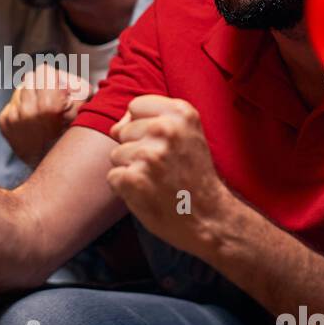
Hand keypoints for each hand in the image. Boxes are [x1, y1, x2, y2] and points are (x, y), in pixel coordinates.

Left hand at [0, 64, 91, 166]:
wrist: (56, 168)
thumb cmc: (75, 133)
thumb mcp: (86, 108)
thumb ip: (75, 86)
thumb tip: (60, 79)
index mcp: (48, 105)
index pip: (43, 71)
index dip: (54, 79)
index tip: (59, 92)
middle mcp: (26, 111)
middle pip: (30, 78)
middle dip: (41, 87)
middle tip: (50, 104)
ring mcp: (13, 118)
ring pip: (20, 90)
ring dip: (30, 98)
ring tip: (41, 115)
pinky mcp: (4, 123)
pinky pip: (11, 104)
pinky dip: (21, 110)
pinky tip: (31, 123)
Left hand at [106, 95, 227, 254]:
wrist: (210, 218)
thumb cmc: (194, 177)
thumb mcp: (188, 135)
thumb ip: (154, 120)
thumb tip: (115, 127)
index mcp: (181, 113)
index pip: (136, 106)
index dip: (142, 126)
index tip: (161, 144)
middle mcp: (165, 129)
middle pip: (123, 131)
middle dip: (135, 150)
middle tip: (162, 168)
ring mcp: (149, 154)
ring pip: (116, 155)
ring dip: (130, 170)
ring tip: (156, 181)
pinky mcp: (134, 179)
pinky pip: (113, 177)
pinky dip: (125, 189)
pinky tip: (148, 194)